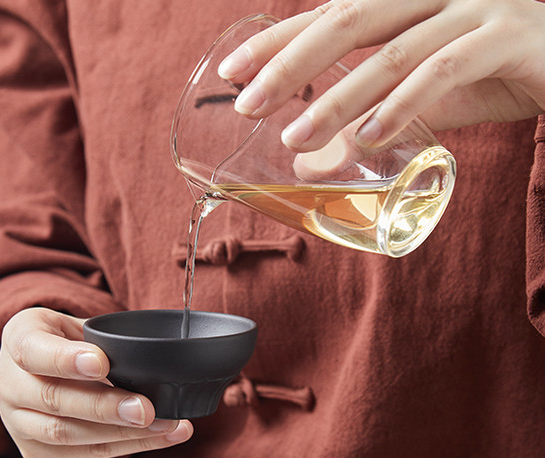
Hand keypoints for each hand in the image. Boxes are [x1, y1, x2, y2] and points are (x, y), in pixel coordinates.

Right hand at [0, 307, 192, 457]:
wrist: (44, 373)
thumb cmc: (70, 342)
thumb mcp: (78, 325)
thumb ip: (102, 337)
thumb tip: (153, 358)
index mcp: (17, 339)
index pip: (32, 351)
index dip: (66, 360)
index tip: (101, 363)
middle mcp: (7, 384)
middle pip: (53, 399)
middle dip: (104, 407)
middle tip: (147, 409)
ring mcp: (17, 424)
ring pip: (68, 434)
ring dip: (123, 434)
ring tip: (167, 426)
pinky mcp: (37, 454)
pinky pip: (85, 454)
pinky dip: (128, 446)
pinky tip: (162, 437)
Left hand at [218, 0, 544, 150]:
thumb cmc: (505, 64)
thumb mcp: (434, 91)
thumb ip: (379, 118)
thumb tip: (316, 158)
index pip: (331, 13)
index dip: (279, 40)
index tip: (232, 72)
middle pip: (347, 22)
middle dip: (290, 65)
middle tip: (246, 106)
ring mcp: (475, 7)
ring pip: (390, 53)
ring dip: (338, 100)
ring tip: (294, 138)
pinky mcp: (509, 36)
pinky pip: (446, 70)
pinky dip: (404, 106)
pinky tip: (368, 139)